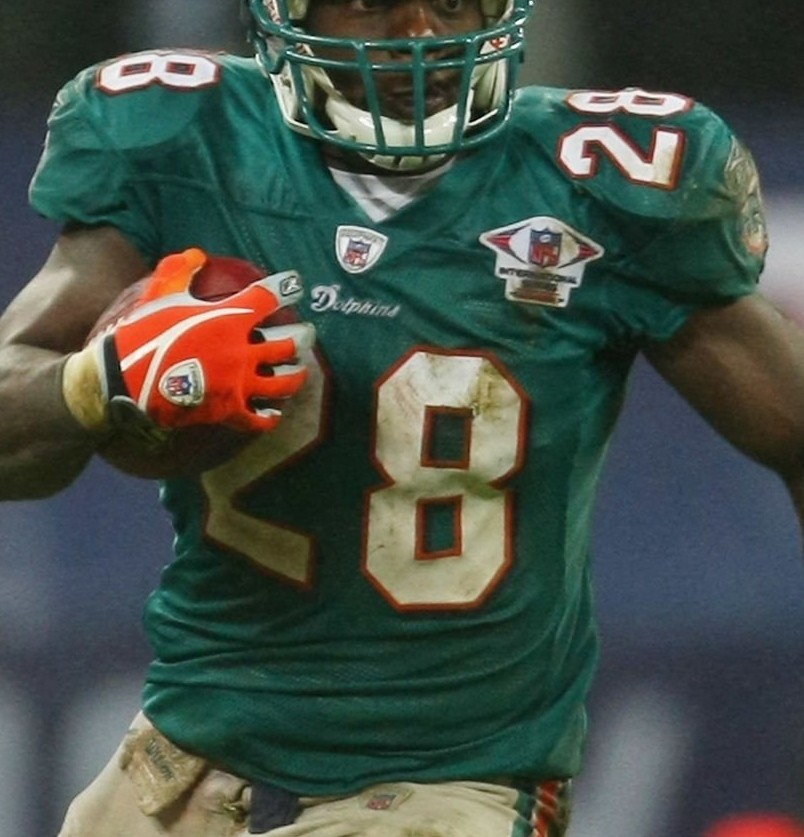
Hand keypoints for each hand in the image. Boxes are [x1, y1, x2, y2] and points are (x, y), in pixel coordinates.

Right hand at [63, 249, 314, 433]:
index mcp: (228, 318)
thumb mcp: (159, 295)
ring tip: (299, 370)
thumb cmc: (142, 333)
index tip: (295, 284)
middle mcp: (241, 349)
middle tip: (308, 334)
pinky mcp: (229, 411)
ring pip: (284, 382)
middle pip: (289, 343)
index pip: (269, 296)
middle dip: (303, 337)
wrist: (122, 378)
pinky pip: (261, 418)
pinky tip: (274, 410)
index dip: (286, 287)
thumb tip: (196, 253)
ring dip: (296, 375)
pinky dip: (271, 416)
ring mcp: (238, 382)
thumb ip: (179, 271)